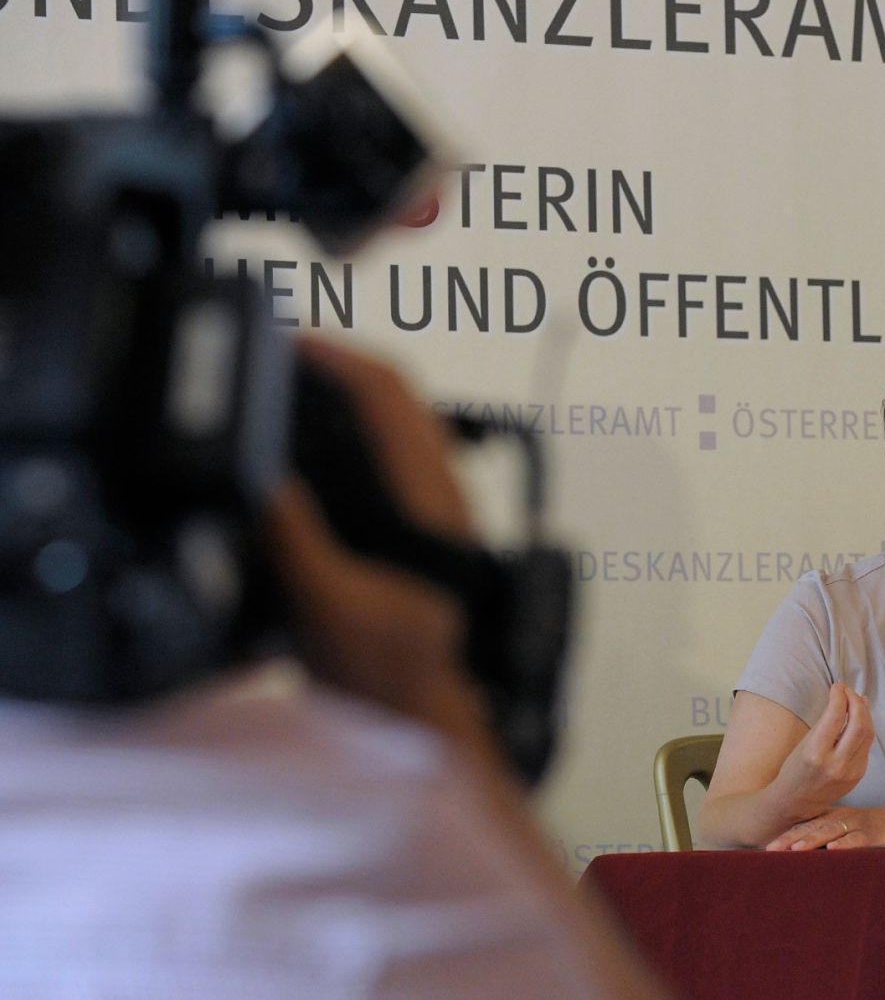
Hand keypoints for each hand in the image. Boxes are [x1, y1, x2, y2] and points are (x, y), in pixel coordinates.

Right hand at [262, 338, 481, 735]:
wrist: (421, 724)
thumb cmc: (388, 676)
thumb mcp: (326, 607)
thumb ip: (293, 539)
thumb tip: (261, 475)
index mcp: (431, 500)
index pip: (391, 394)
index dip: (337, 356)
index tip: (287, 340)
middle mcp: (442, 495)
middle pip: (396, 398)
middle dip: (335, 366)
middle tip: (275, 355)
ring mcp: (435, 511)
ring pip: (396, 425)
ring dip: (344, 398)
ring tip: (285, 387)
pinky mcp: (420, 532)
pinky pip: (387, 458)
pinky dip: (349, 434)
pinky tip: (309, 448)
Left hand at [766, 807, 873, 850]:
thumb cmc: (873, 832)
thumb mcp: (848, 833)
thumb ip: (828, 840)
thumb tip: (804, 858)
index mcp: (833, 818)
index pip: (806, 826)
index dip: (786, 836)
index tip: (767, 847)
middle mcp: (842, 818)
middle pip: (813, 828)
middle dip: (791, 839)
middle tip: (771, 849)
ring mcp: (857, 824)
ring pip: (831, 831)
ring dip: (812, 840)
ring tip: (795, 849)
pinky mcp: (874, 834)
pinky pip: (858, 839)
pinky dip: (845, 844)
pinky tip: (833, 849)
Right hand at [769, 683, 871, 821]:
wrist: (796, 803)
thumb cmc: (795, 768)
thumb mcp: (805, 743)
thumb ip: (828, 722)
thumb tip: (849, 699)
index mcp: (815, 753)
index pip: (835, 716)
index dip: (840, 696)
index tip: (837, 686)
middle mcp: (835, 764)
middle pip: (858, 725)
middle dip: (856, 702)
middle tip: (849, 691)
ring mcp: (850, 772)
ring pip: (868, 735)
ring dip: (864, 714)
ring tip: (856, 701)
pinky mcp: (858, 776)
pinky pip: (866, 747)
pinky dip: (864, 729)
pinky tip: (859, 719)